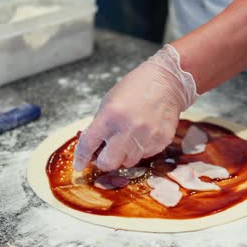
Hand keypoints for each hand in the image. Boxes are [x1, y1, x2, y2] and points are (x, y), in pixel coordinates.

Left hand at [73, 45, 198, 171]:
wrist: (167, 82)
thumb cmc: (135, 88)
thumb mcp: (109, 102)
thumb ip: (100, 126)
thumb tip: (93, 149)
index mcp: (110, 116)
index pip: (88, 144)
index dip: (81, 157)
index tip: (79, 164)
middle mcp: (128, 129)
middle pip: (109, 163)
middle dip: (104, 161)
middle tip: (107, 154)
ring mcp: (147, 137)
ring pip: (128, 162)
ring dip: (125, 154)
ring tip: (130, 137)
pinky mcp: (161, 141)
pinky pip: (145, 155)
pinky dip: (141, 149)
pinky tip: (144, 133)